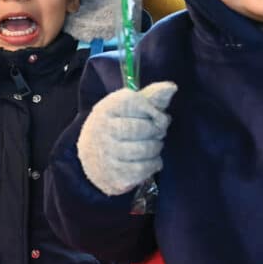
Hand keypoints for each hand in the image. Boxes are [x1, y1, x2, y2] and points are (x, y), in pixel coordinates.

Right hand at [77, 81, 176, 195]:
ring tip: (154, 146)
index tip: (159, 117)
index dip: (156, 112)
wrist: (90, 155)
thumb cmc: (116, 125)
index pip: (137, 103)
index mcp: (106, 108)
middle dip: (157, 131)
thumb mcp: (128, 107)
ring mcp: (106, 154)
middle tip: (157, 133)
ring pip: (145, 149)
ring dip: (156, 148)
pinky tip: (152, 161)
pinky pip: (143, 169)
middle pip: (144, 128)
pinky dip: (153, 164)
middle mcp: (103, 130)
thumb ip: (151, 97)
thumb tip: (172, 87)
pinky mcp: (113, 175)